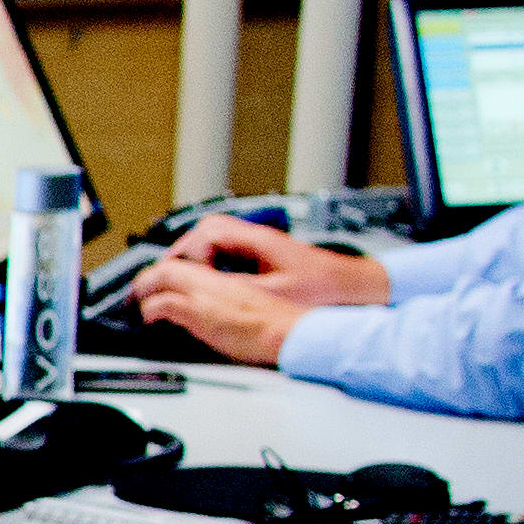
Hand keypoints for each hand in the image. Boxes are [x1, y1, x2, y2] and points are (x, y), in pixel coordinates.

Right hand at [128, 215, 385, 362]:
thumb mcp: (273, 293)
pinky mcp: (269, 256)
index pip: (207, 231)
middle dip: (184, 250)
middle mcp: (259, 236)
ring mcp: (264, 244)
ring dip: (199, 255)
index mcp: (257, 240)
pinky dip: (215, 262)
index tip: (170, 269)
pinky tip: (213, 281)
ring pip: (220, 239)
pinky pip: (232, 251)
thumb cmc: (325, 288)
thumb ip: (234, 289)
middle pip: (208, 230)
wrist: (356, 286)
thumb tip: (201, 291)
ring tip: (184, 277)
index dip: (183, 250)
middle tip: (168, 272)